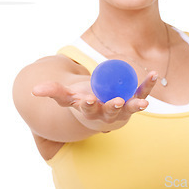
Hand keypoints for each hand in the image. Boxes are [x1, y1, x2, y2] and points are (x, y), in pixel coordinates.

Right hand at [32, 71, 157, 132]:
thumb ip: (53, 92)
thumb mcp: (67, 97)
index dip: (88, 105)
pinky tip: (154, 75)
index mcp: (89, 111)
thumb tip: (35, 90)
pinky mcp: (133, 101)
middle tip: (117, 102)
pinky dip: (148, 85)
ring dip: (137, 103)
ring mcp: (122, 109)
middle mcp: (107, 113)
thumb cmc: (81, 101)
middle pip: (111, 111)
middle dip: (114, 107)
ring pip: (130, 107)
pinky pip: (141, 92)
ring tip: (144, 102)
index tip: (88, 100)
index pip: (88, 109)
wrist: (100, 112)